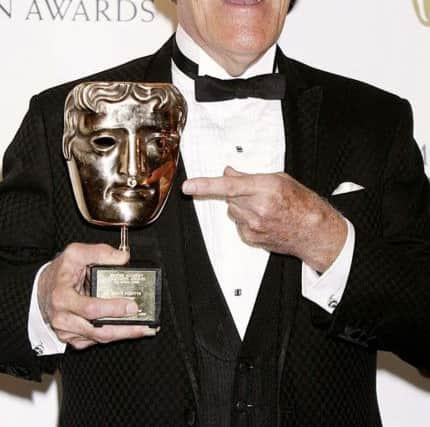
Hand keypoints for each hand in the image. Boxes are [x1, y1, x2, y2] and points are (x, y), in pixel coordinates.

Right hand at [38, 243, 157, 349]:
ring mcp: (67, 331)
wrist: (43, 287)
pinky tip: (130, 331)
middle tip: (145, 324)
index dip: (113, 309)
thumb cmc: (60, 271)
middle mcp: (63, 318)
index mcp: (62, 297)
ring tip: (144, 329)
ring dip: (124, 335)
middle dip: (124, 329)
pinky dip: (114, 336)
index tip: (132, 306)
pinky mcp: (73, 338)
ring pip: (99, 338)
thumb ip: (100, 252)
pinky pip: (95, 341)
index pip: (90, 308)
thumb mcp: (75, 253)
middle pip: (98, 330)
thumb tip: (123, 258)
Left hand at [182, 167, 346, 271]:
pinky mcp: (251, 238)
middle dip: (236, 193)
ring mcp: (253, 225)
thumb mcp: (280, 180)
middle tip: (254, 193)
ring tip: (263, 208)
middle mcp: (257, 208)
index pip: (229, 185)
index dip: (206, 185)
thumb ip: (249, 177)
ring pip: (232, 210)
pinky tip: (263, 220)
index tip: (189, 186)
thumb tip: (228, 173)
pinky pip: (238, 224)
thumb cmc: (302, 203)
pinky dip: (245, 220)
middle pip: (229, 197)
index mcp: (265, 188)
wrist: (313, 231)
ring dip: (241, 206)